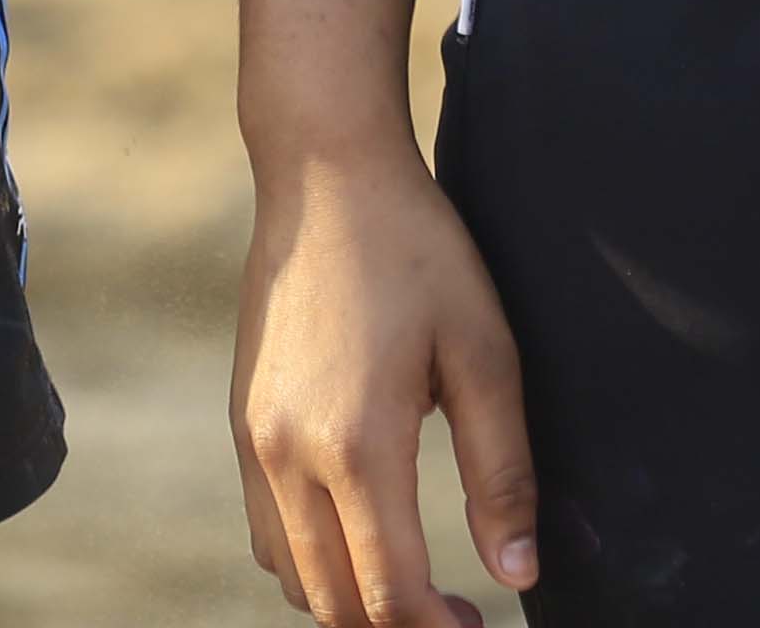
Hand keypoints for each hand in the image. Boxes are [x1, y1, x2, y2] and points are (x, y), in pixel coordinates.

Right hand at [236, 145, 539, 627]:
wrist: (325, 176)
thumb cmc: (417, 252)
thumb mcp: (485, 353)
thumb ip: (503, 473)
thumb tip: (517, 572)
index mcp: (357, 443)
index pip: (389, 594)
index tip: (479, 625)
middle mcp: (289, 454)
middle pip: (334, 603)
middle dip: (396, 626)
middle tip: (454, 614)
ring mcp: (255, 440)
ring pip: (291, 576)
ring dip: (348, 600)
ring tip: (410, 580)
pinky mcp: (242, 422)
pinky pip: (267, 532)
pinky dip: (310, 560)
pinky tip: (361, 532)